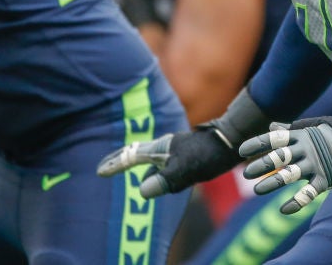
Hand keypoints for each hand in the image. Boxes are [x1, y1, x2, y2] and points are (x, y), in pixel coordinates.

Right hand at [96, 127, 240, 197]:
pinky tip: (159, 177)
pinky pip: (161, 162)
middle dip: (120, 160)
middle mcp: (164, 147)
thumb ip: (163, 181)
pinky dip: (153, 169)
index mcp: (159, 149)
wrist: (231, 140)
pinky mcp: (185, 153)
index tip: (100, 171)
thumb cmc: (207, 155)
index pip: (130, 156)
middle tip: (106, 167)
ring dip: (137, 165)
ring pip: (150, 159)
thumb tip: (141, 192)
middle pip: (136, 153)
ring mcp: (174, 149)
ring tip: (127, 168)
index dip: (115, 165)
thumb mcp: (185, 171)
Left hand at [239, 116, 331, 214]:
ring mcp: (317, 164)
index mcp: (303, 135)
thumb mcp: (315, 127)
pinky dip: (296, 202)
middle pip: (279, 157)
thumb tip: (273, 126)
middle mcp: (307, 149)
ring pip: (289, 175)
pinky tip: (284, 210)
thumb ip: (292, 130)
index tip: (241, 151)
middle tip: (246, 173)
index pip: (274, 138)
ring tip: (257, 190)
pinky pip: (309, 194)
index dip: (257, 144)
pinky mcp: (327, 179)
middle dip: (261, 165)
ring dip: (272, 183)